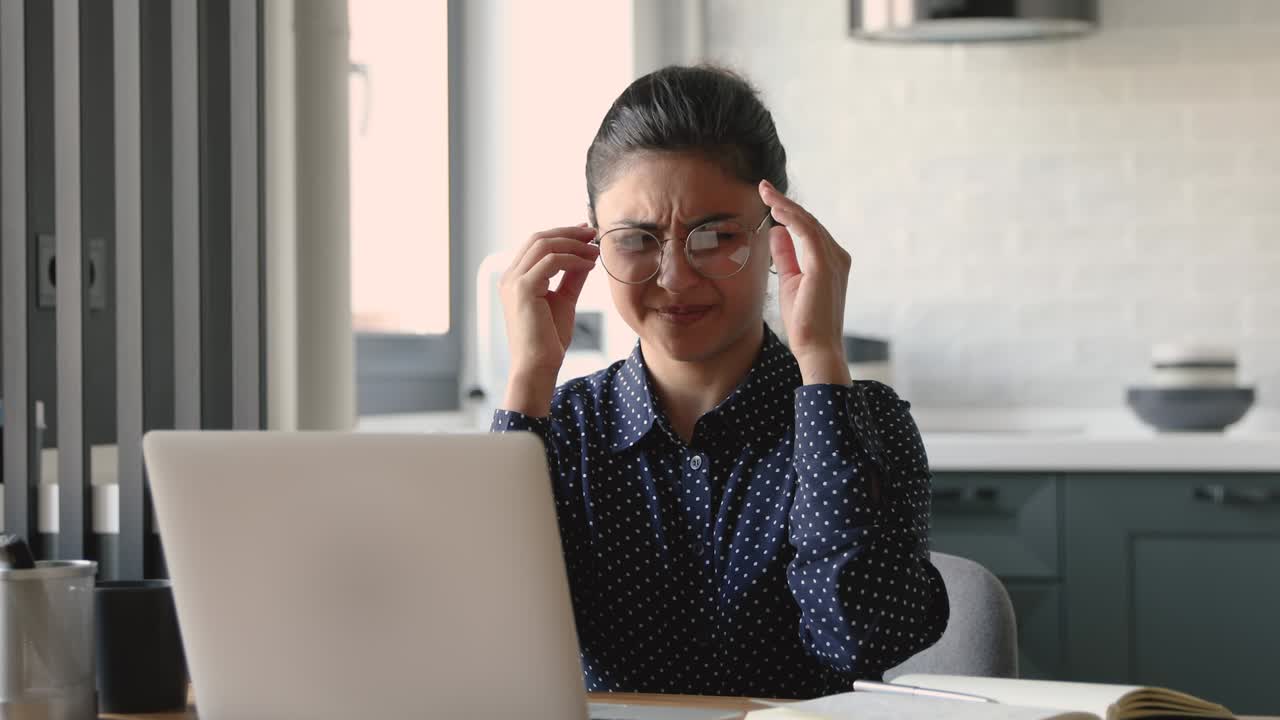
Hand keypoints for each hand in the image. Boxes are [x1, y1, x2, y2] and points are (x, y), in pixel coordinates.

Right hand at [499, 224, 598, 414]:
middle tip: (593, 233)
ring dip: (573, 244)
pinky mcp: (523, 288)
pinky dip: (573, 259)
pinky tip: (589, 264)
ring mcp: (514, 281)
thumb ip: (572, 277)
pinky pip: (551, 261)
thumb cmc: (548, 340)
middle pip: (539, 238)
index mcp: (515, 278)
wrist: (538, 366)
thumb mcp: (564, 300)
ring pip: (544, 245)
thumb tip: (586, 255)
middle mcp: (510, 276)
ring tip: (595, 248)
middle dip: (569, 232)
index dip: (563, 234)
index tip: (586, 233)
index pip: (537, 244)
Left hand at [759, 180, 851, 385]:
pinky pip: (806, 231)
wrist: (816, 348)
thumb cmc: (805, 321)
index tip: (768, 199)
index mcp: (830, 261)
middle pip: (808, 221)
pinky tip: (775, 208)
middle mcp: (837, 256)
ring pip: (807, 222)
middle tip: (764, 187)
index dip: (788, 212)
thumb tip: (775, 232)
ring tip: (765, 192)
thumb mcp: (790, 281)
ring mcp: (834, 259)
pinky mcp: (824, 265)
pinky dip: (791, 217)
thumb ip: (786, 256)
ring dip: (785, 205)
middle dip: (785, 203)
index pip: (808, 230)